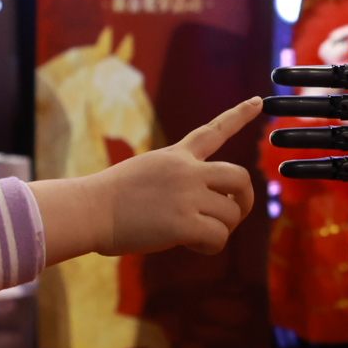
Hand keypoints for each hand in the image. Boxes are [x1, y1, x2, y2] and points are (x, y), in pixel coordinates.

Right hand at [34, 99, 260, 261]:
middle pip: (240, 177)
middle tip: (234, 213)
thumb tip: (203, 207)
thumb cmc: (110, 199)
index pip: (213, 131)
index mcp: (176, 156)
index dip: (238, 116)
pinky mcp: (184, 223)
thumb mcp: (147, 173)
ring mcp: (187, 195)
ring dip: (221, 229)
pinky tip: (190, 245)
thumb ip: (178, 180)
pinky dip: (209, 246)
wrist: (90, 210)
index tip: (258, 101)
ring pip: (231, 213)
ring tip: (196, 236)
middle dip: (245, 198)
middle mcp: (187, 171)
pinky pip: (218, 238)